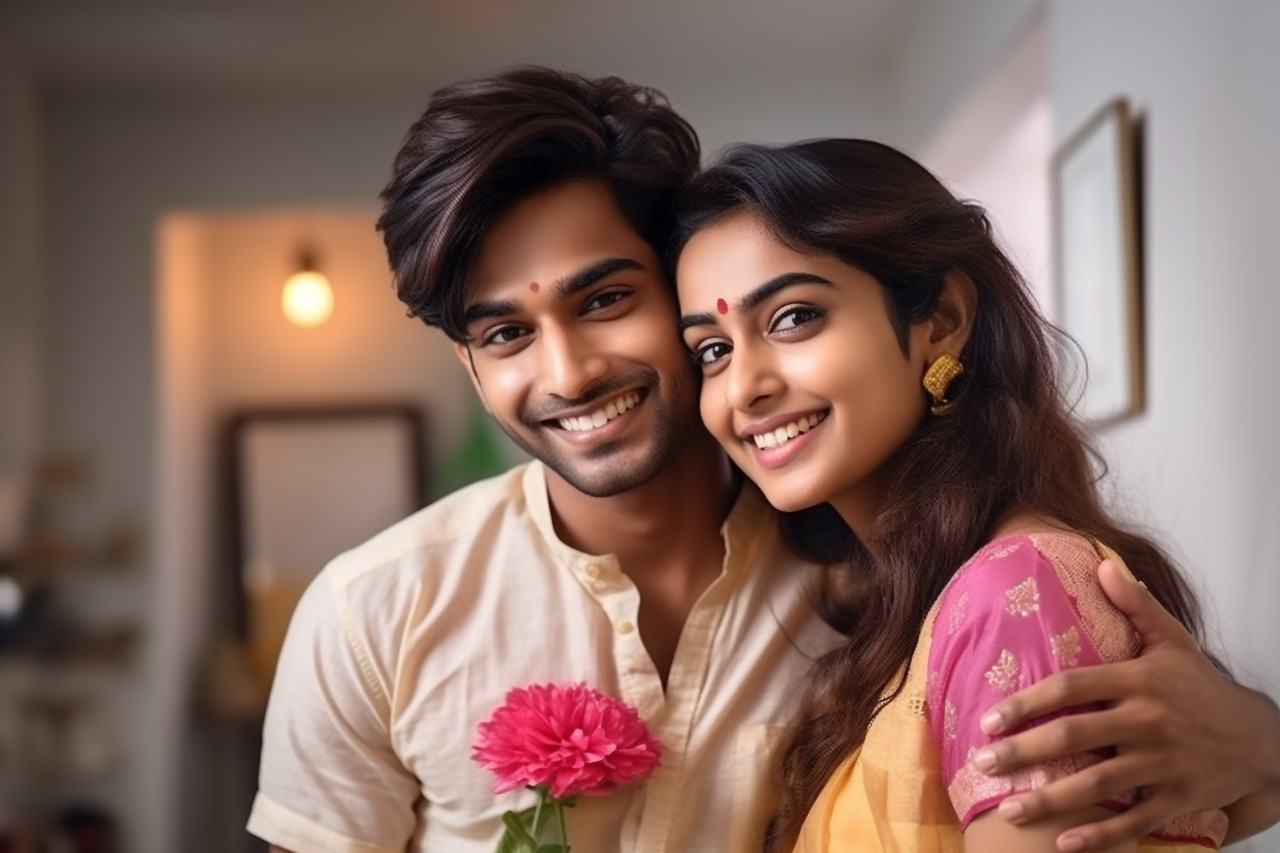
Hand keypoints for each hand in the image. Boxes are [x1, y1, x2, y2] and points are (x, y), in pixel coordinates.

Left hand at [972, 560, 1279, 850]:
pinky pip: (1133, 823)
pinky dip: (1099, 837)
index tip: (990, 718)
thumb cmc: (1202, 688)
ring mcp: (1162, 764)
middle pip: (1076, 736)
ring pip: (1098, 785)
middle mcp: (1147, 722)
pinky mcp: (1177, 799)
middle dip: (1025, 751)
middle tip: (983, 761)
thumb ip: (1135, 604)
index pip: (1071, 687)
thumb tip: (1102, 564)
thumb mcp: (1173, 641)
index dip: (1028, 703)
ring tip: (1010, 809)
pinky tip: (1062, 844)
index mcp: (1138, 681)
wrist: (1261, 738)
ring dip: (1050, 799)